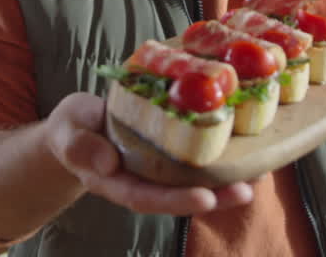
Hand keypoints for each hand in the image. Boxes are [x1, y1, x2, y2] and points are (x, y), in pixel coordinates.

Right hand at [44, 92, 255, 214]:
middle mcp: (143, 181)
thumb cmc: (74, 128)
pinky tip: (251, 152)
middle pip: (179, 195)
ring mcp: (159, 170)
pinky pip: (199, 160)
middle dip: (214, 195)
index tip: (205, 197)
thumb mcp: (67, 131)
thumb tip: (106, 162)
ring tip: (259, 175)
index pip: (146, 197)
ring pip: (195, 180)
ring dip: (227, 181)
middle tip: (245, 191)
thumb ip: (79, 146)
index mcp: (116, 182)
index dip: (176, 199)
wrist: (81, 125)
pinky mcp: (172, 153)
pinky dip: (225, 158)